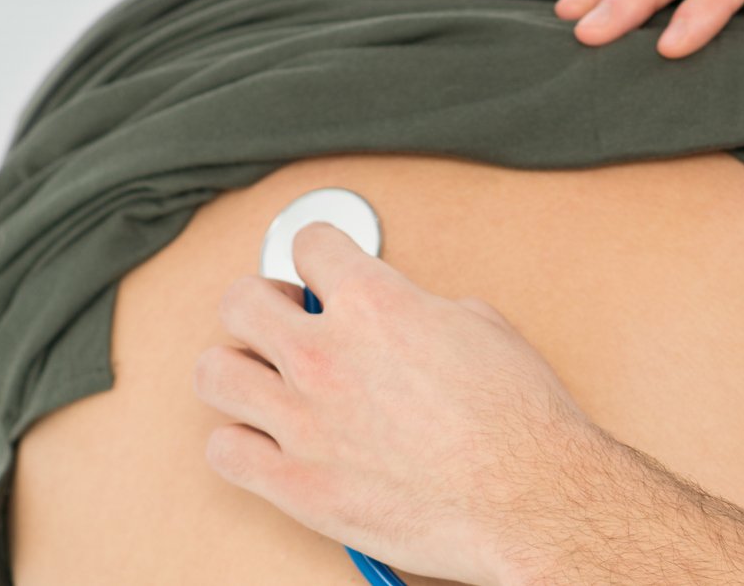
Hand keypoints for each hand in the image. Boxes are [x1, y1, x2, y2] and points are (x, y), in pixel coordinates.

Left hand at [195, 223, 600, 585]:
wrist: (528, 498)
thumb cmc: (518, 420)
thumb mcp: (483, 328)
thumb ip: (421, 312)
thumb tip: (404, 318)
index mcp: (376, 304)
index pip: (310, 245)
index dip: (320, 252)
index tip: (321, 266)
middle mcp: (327, 355)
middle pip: (241, 302)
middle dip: (263, 302)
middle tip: (285, 318)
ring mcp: (303, 421)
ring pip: (215, 373)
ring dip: (240, 369)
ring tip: (267, 379)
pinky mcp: (295, 484)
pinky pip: (223, 451)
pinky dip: (240, 443)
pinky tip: (271, 440)